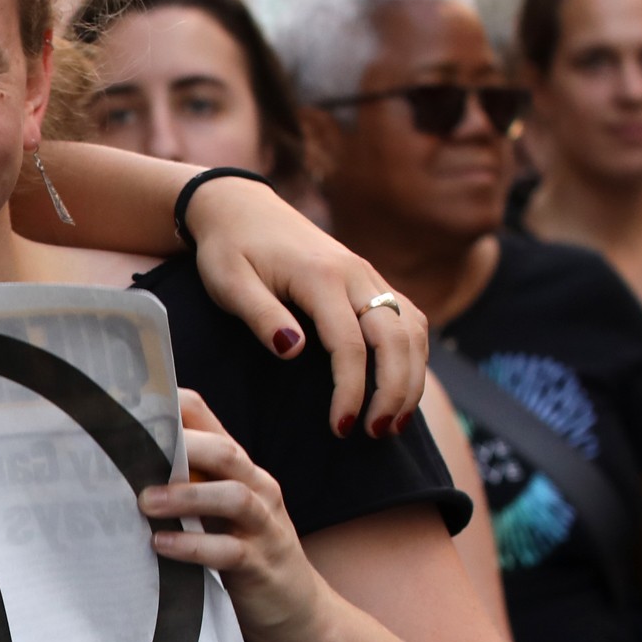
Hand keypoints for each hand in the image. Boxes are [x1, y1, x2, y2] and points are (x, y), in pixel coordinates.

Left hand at [140, 390, 330, 641]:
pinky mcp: (260, 564)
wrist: (299, 610)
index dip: (169, 406)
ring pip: (232, 496)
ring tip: (146, 503)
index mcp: (238, 468)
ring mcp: (263, 526)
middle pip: (224, 451)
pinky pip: (228, 550)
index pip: (206, 417)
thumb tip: (119, 466)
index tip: (124, 406)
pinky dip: (193, 546)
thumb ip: (182, 484)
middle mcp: (256, 488)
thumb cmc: (244, 553)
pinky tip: (162, 545)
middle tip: (132, 455)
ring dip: (186, 496)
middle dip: (180, 447)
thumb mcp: (215, 512)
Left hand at [183, 173, 429, 436]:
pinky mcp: (370, 280)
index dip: (352, 390)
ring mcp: (368, 275)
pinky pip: (408, 318)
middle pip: (397, 336)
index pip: (349, 343)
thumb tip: (294, 350)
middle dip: (394, 390)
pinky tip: (400, 388)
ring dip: (411, 376)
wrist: (241, 207)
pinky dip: (413, 355)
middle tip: (376, 434)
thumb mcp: (228, 282)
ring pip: (412, 327)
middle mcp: (355, 273)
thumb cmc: (229, 250)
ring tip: (392, 422)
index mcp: (320, 276)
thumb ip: (261, 316)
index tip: (341, 428)